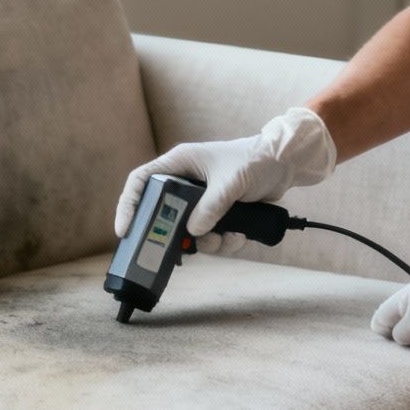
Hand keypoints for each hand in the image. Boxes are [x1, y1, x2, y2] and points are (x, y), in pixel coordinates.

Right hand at [113, 107, 335, 253]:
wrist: (284, 164)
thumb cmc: (255, 160)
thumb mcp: (231, 182)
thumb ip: (211, 206)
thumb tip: (194, 231)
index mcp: (180, 163)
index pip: (141, 181)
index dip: (129, 205)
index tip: (125, 230)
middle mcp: (186, 182)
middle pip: (164, 214)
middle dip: (176, 235)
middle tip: (183, 249)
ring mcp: (201, 200)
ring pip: (189, 232)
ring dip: (208, 242)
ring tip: (228, 238)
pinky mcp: (217, 213)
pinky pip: (210, 236)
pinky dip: (224, 242)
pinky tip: (240, 236)